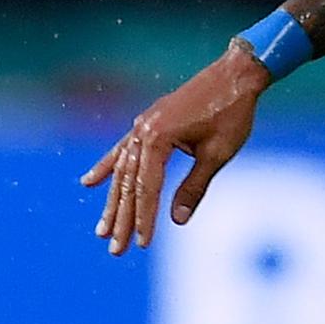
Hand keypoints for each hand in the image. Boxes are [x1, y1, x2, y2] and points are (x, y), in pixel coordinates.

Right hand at [82, 42, 269, 254]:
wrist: (235, 74)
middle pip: (129, 182)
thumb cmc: (231, 113)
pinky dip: (107, 167)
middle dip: (122, 218)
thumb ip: (195, 187)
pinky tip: (89, 183)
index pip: (147, 188)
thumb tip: (177, 220)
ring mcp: (142, 125)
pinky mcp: (148, 122)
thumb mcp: (217, 154)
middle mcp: (143, 130)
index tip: (142, 245)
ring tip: (102, 230)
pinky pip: (122, 149)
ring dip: (112, 201)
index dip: (144, 218)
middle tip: (115, 249)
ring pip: (123, 170)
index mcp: (158, 138)